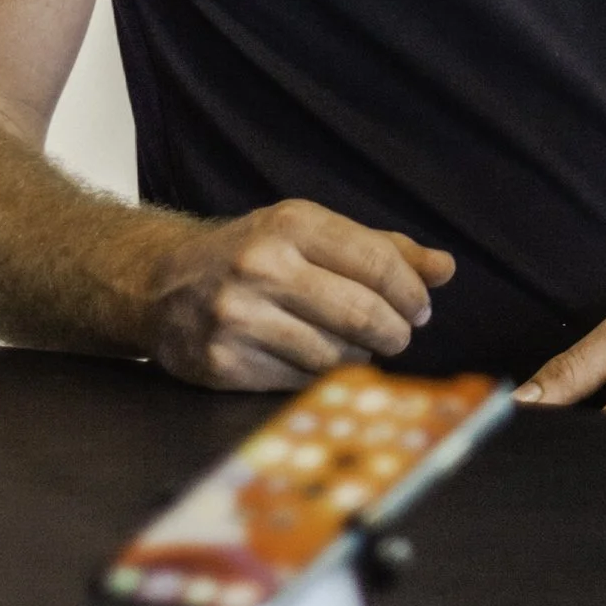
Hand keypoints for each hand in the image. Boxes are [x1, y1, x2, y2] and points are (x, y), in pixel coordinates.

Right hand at [137, 203, 453, 389]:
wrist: (159, 285)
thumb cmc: (252, 254)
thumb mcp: (310, 233)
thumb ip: (381, 249)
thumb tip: (445, 268)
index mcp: (291, 224)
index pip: (378, 262)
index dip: (412, 292)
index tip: (420, 308)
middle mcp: (262, 267)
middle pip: (363, 315)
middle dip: (395, 332)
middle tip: (398, 336)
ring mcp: (238, 318)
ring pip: (335, 355)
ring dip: (359, 356)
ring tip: (355, 345)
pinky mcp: (223, 362)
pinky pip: (299, 381)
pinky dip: (319, 376)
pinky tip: (315, 359)